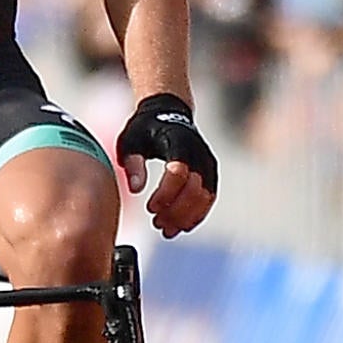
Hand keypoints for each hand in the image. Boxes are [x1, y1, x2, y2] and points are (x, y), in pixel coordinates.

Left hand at [115, 93, 216, 236]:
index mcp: (178, 143)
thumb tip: (135, 189)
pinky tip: (180, 225)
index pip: (178, 173)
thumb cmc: (145, 129)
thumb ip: (133, 165)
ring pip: (204, 197)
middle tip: (157, 223)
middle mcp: (198, 153)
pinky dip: (196, 214)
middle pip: (194, 189)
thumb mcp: (131, 142)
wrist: (168, 114)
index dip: (165, 194)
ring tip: (166, 228)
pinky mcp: (211, 174)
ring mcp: (208, 164)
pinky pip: (208, 198)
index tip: (150, 208)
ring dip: (186, 216)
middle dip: (176, 211)